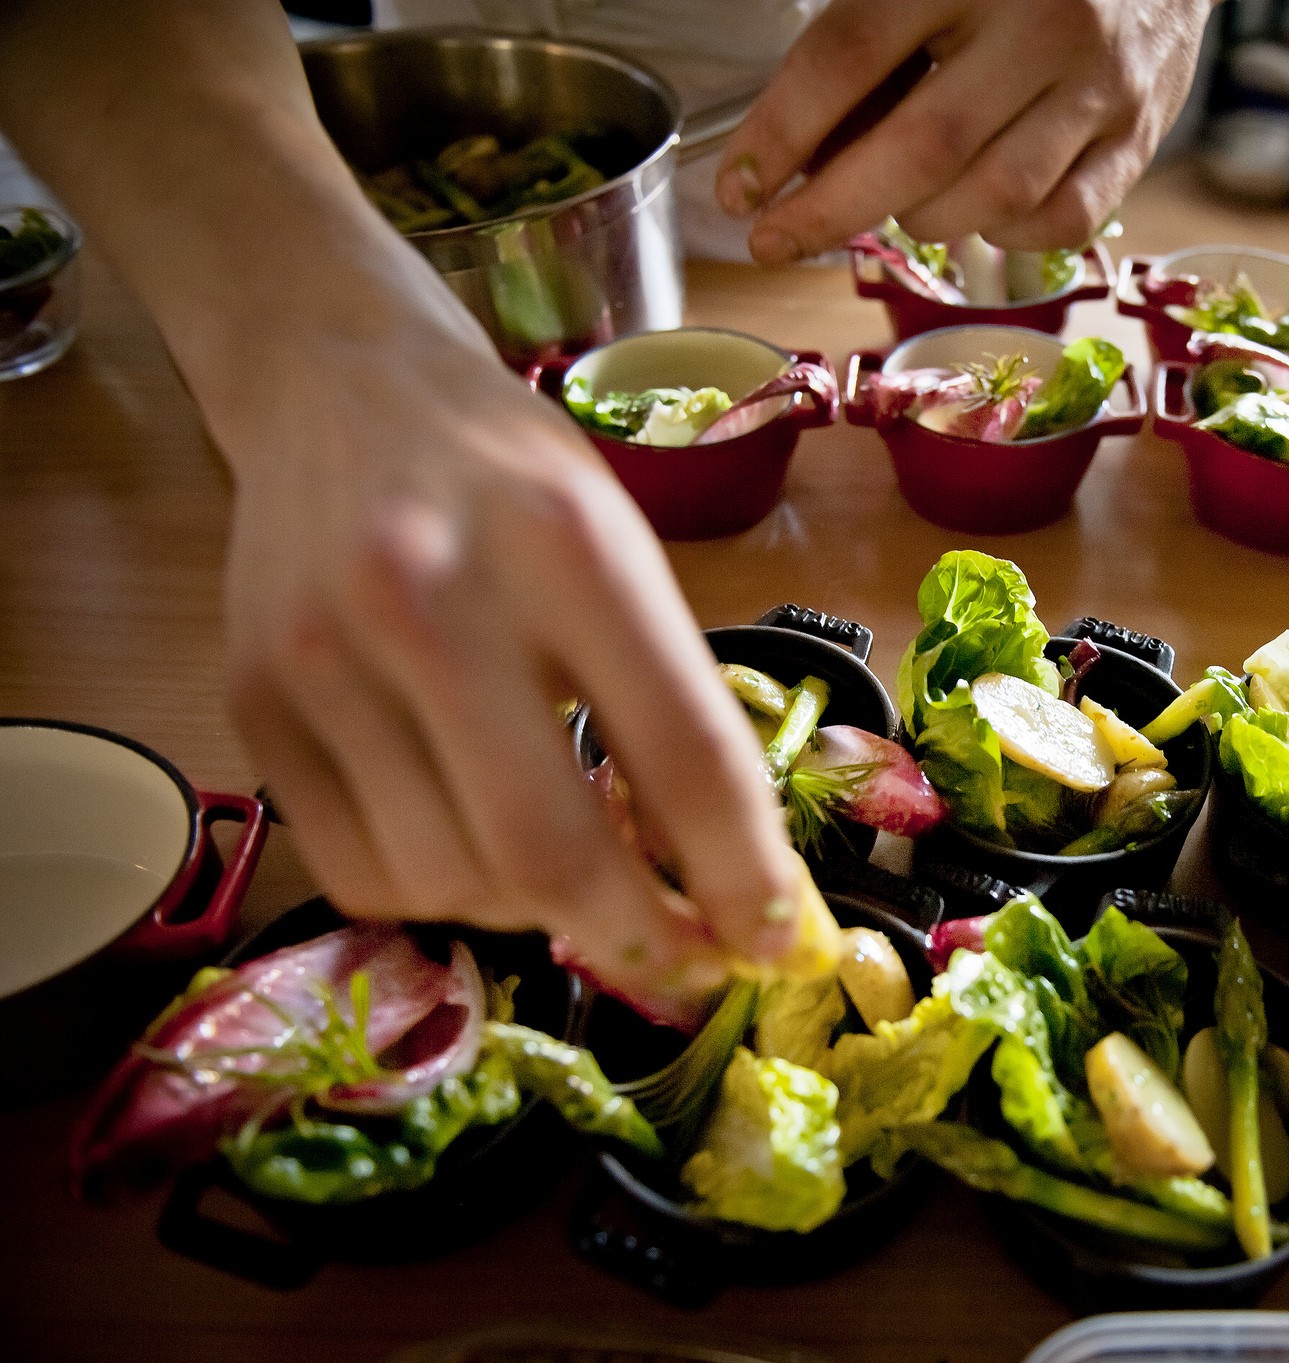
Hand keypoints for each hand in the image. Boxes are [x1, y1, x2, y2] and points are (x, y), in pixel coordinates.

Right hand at [212, 284, 801, 1012]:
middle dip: (642, 942)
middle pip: (550, 850)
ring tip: (575, 871)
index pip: (685, 752)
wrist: (339, 388)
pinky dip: (444, 896)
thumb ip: (671, 704)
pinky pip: (361, 875)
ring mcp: (324, 656)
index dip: (746, 876)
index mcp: (567, 544)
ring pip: (452, 880)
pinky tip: (478, 844)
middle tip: (689, 964)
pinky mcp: (251, 704)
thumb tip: (723, 883)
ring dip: (539, 915)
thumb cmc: (513, 477)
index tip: (782, 941)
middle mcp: (433, 599)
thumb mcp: (626, 550)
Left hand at [715, 0, 1212, 263]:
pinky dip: (1007, 236)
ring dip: (922, 220)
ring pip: (993, 196)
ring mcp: (1099, 86)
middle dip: (831, 208)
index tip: (739, 185)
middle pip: (921, 146)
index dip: (781, 129)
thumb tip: (795, 151)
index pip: (850, 54)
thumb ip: (867, 41)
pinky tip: (980, 211)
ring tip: (891, 208)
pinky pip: (1065, 221)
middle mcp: (1041, 24)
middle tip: (776, 239)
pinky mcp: (1140, 135)